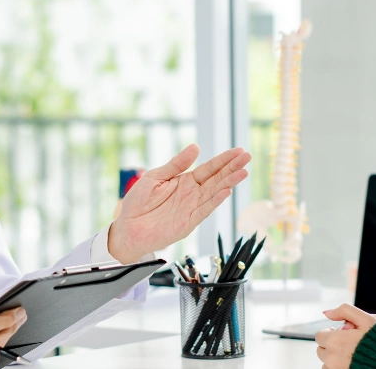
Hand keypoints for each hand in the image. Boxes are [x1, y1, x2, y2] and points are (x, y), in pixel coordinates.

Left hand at [107, 145, 250, 262]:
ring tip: (243, 172)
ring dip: (229, 182)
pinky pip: (204, 210)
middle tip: (247, 157)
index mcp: (185, 181)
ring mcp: (192, 208)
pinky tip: (226, 191)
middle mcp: (192, 194)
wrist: (128, 228)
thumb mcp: (155, 177)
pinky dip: (215, 201)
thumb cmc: (138, 203)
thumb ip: (176, 164)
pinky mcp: (188, 222)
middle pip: (216, 178)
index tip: (239, 151)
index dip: (224, 160)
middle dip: (232, 167)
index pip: (209, 168)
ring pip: (215, 193)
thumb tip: (195, 147)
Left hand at [316, 303, 375, 368]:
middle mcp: (332, 358)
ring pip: (326, 363)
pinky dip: (339, 367)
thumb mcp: (367, 319)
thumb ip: (344, 311)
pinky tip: (352, 362)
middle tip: (350, 344)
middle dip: (332, 345)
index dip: (332, 332)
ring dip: (335, 358)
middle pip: (321, 350)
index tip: (344, 334)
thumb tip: (327, 313)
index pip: (320, 335)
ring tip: (352, 354)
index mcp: (335, 341)